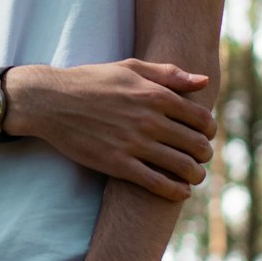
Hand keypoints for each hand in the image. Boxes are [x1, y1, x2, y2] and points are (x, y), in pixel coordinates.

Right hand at [9, 58, 215, 199]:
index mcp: (155, 94)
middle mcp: (149, 120)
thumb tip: (204, 82)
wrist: (51, 101)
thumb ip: (168, 74)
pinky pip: (157, 184)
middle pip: (196, 145)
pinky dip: (175, 191)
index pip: (201, 118)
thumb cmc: (91, 81)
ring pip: (182, 167)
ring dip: (196, 175)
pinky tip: (180, 192)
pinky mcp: (118, 164)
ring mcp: (134, 143)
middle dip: (205, 154)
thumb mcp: (130, 68)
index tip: (205, 135)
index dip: (210, 130)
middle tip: (201, 157)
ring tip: (194, 176)